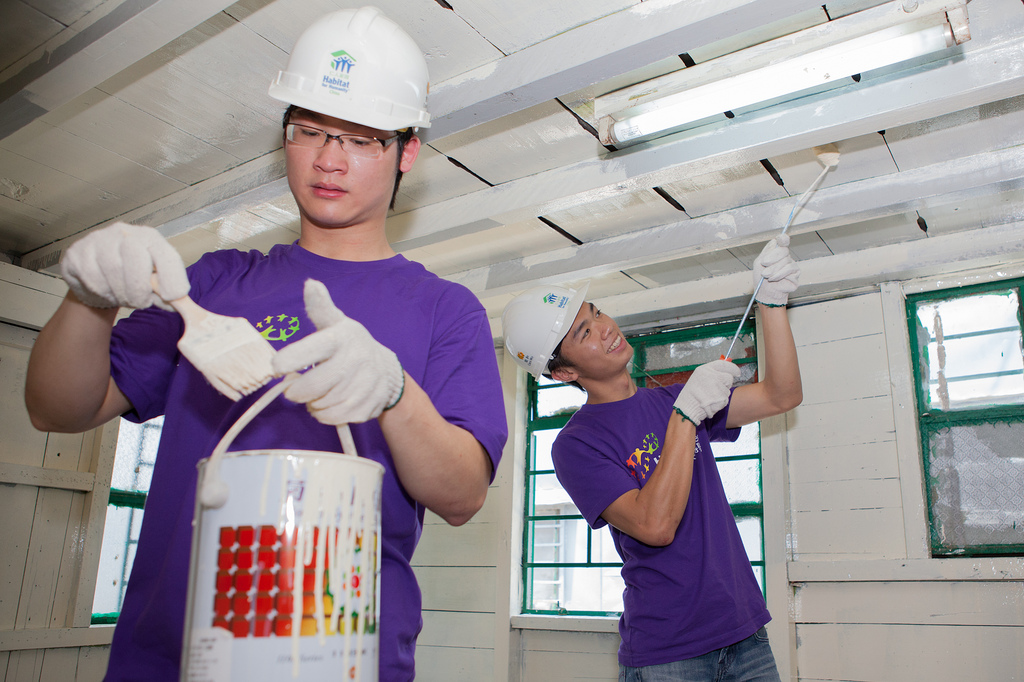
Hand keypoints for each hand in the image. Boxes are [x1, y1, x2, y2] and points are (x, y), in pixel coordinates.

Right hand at [60, 222, 188, 310]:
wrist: (95, 279)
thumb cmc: (128, 278)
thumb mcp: (151, 283)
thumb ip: (164, 292)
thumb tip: (177, 302)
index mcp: (150, 238)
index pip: (165, 254)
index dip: (171, 276)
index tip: (172, 297)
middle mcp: (125, 233)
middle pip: (136, 258)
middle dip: (140, 288)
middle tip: (141, 302)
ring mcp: (99, 239)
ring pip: (113, 268)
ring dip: (121, 292)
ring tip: (123, 296)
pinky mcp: (78, 252)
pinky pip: (92, 276)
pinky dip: (102, 291)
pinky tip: (106, 290)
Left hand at [272, 279, 404, 425]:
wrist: (387, 372)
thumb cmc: (351, 346)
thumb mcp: (337, 323)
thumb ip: (320, 307)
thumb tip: (310, 283)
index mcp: (342, 339)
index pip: (311, 349)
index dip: (289, 360)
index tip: (277, 366)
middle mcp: (354, 362)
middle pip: (310, 387)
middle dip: (296, 391)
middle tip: (295, 387)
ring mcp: (362, 387)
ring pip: (318, 405)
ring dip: (311, 402)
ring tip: (318, 392)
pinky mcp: (364, 408)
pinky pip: (330, 418)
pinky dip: (323, 414)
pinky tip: (329, 402)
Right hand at [672, 360, 739, 425]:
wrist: (686, 408)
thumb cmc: (692, 393)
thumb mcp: (699, 377)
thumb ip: (713, 372)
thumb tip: (728, 368)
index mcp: (705, 369)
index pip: (723, 364)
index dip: (732, 368)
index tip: (737, 372)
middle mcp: (712, 376)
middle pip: (728, 378)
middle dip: (726, 384)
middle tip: (717, 389)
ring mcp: (717, 387)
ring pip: (727, 390)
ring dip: (721, 395)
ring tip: (709, 397)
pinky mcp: (720, 398)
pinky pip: (725, 399)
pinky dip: (720, 403)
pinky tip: (711, 403)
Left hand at [753, 233, 799, 306]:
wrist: (765, 292)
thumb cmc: (761, 278)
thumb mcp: (759, 262)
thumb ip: (767, 252)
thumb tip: (776, 242)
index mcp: (776, 251)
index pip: (783, 240)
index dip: (783, 238)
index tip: (780, 239)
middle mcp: (785, 256)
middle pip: (783, 250)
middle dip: (773, 257)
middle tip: (764, 263)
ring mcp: (792, 264)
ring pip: (786, 260)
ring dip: (773, 268)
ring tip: (766, 275)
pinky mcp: (796, 273)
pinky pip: (789, 269)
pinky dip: (779, 274)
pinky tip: (773, 278)